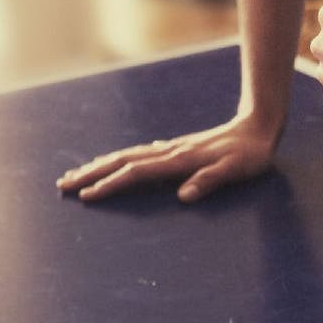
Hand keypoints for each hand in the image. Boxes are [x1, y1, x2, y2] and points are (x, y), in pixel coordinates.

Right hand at [55, 114, 280, 201]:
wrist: (259, 125)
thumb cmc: (250, 154)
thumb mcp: (236, 170)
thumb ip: (210, 180)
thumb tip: (183, 196)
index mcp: (179, 160)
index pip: (136, 173)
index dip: (111, 185)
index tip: (87, 196)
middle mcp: (170, 152)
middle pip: (121, 161)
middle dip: (91, 173)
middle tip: (63, 184)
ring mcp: (171, 149)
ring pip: (127, 156)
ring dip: (100, 165)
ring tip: (77, 174)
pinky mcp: (177, 148)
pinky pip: (139, 155)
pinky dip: (120, 160)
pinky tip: (116, 163)